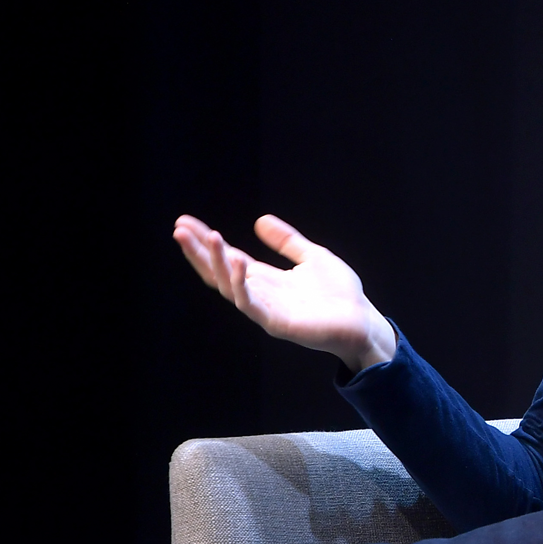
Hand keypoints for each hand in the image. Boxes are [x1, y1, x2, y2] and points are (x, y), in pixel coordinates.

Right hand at [173, 214, 396, 372]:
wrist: (363, 321)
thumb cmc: (340, 294)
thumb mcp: (312, 257)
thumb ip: (287, 241)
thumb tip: (260, 220)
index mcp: (266, 279)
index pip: (227, 258)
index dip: (207, 241)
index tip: (185, 222)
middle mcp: (260, 294)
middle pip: (219, 271)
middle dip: (199, 251)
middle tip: (179, 229)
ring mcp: (265, 310)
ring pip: (229, 286)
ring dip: (215, 262)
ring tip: (208, 237)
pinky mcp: (276, 323)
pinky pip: (250, 304)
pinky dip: (240, 283)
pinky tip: (236, 262)